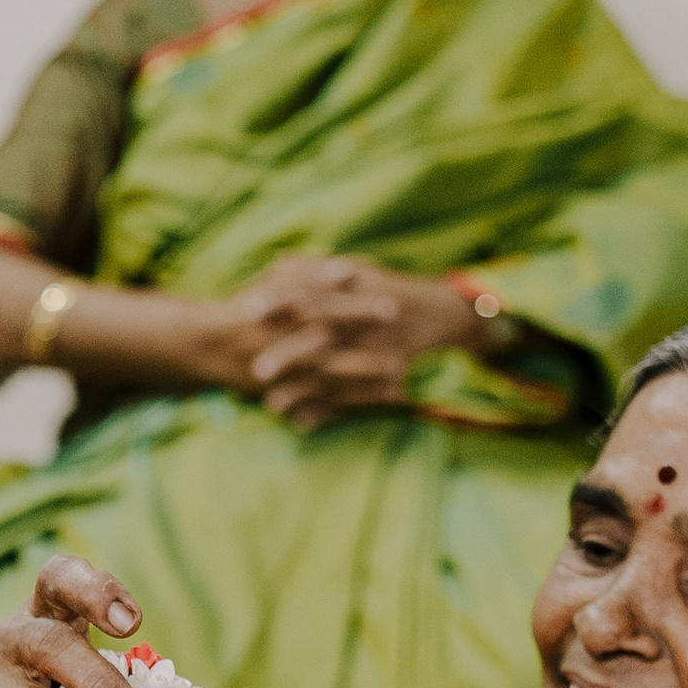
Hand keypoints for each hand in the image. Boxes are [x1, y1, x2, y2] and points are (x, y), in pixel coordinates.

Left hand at [207, 259, 484, 429]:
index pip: (310, 291)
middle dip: (288, 354)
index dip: (278, 299)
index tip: (247, 308)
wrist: (441, 314)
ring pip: (334, 374)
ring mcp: (376, 351)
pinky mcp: (385, 377)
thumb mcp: (355, 272)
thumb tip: (274, 263)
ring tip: (271, 405)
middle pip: (320, 336)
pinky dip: (328, 411)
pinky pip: (353, 397)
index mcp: (354, 288)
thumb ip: (314, 270)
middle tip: (255, 370)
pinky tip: (301, 424)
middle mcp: (364, 320)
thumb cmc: (387, 289)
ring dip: (303, 391)